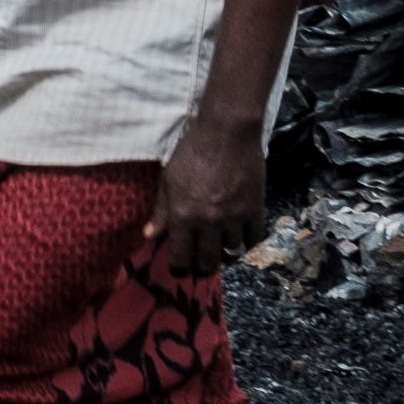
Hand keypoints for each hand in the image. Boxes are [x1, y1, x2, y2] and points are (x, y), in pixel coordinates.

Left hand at [148, 110, 266, 278]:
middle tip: (201, 265)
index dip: (179, 268)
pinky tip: (240, 236)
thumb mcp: (169, 180)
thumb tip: (148, 236)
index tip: (180, 270)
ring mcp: (234, 218)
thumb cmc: (192, 152)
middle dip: (203, 267)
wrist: (227, 132)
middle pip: (208, 261)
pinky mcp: (255, 210)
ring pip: (232, 252)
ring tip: (221, 246)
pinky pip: (253, 239)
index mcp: (183, 216)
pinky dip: (247, 241)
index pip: (180, 257)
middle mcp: (208, 222)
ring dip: (225, 252)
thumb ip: (161, 211)